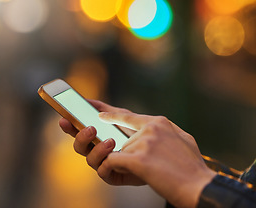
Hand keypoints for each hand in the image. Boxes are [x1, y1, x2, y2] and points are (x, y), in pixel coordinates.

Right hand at [59, 99, 144, 185]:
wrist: (158, 150)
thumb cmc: (139, 133)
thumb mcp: (123, 117)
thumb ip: (107, 110)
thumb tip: (88, 101)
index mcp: (96, 136)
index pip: (78, 131)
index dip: (69, 126)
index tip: (63, 119)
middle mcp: (96, 150)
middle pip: (79, 146)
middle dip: (81, 137)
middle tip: (91, 128)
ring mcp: (103, 163)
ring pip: (89, 159)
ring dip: (97, 149)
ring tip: (110, 140)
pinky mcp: (112, 175)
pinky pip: (102, 171)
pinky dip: (106, 162)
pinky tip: (115, 153)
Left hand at [97, 111, 215, 207]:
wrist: (200, 186)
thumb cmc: (192, 166)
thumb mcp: (183, 139)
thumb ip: (165, 131)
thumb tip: (154, 130)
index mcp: (160, 122)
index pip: (130, 117)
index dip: (113, 116)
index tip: (101, 114)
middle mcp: (151, 128)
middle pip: (126, 141)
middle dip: (133, 155)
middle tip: (153, 165)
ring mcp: (144, 142)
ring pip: (122, 152)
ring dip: (131, 164)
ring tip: (154, 171)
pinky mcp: (139, 158)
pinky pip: (114, 161)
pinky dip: (116, 168)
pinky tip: (132, 172)